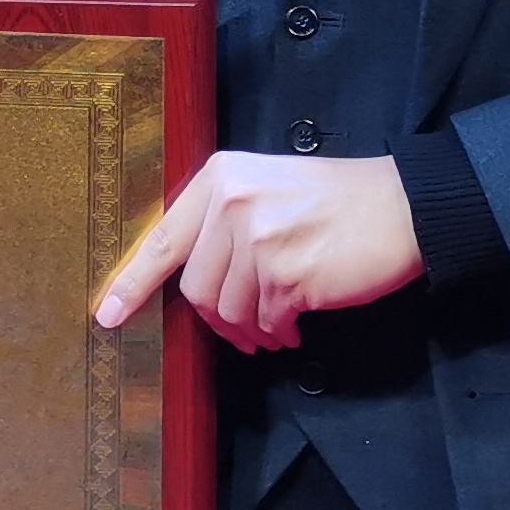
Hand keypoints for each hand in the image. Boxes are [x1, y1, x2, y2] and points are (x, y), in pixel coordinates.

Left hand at [95, 150, 422, 352]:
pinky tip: (298, 324)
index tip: (107, 315)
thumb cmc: (335, 201)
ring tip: (277, 328)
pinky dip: (281, 333)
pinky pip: (267, 323)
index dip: (131, 283)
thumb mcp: (266, 187)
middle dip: (219, 320)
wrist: (401, 205)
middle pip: (196, 287)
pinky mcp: (288, 274)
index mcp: (220, 177)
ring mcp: (259, 239)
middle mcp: (232, 203)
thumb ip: (223, 220)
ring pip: (230, 310)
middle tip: (244, 332)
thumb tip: (190, 278)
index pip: (163, 238)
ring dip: (252, 330)